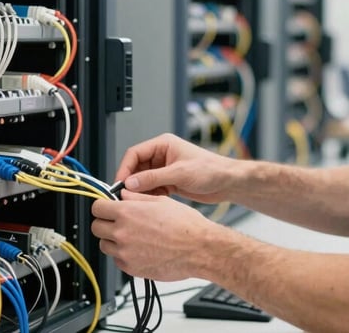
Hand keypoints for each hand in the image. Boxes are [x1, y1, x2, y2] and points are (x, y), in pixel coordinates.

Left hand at [91, 190, 218, 280]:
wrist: (199, 249)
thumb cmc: (185, 225)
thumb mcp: (161, 201)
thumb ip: (137, 197)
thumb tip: (123, 194)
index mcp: (127, 213)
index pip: (97, 207)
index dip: (102, 206)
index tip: (107, 208)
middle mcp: (122, 233)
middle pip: (96, 227)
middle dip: (105, 223)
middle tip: (117, 222)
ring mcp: (125, 253)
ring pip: (104, 246)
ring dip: (113, 240)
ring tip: (131, 237)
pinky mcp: (131, 269)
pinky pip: (117, 260)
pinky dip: (124, 255)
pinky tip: (139, 249)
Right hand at [115, 133, 240, 203]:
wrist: (228, 183)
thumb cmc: (211, 170)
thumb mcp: (180, 173)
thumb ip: (154, 178)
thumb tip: (131, 182)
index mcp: (163, 145)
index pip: (135, 153)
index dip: (124, 168)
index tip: (119, 183)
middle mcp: (162, 156)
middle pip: (136, 167)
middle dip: (131, 182)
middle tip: (125, 196)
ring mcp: (165, 169)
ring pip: (143, 180)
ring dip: (140, 191)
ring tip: (137, 203)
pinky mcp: (169, 182)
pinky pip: (152, 189)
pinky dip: (149, 196)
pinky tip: (150, 204)